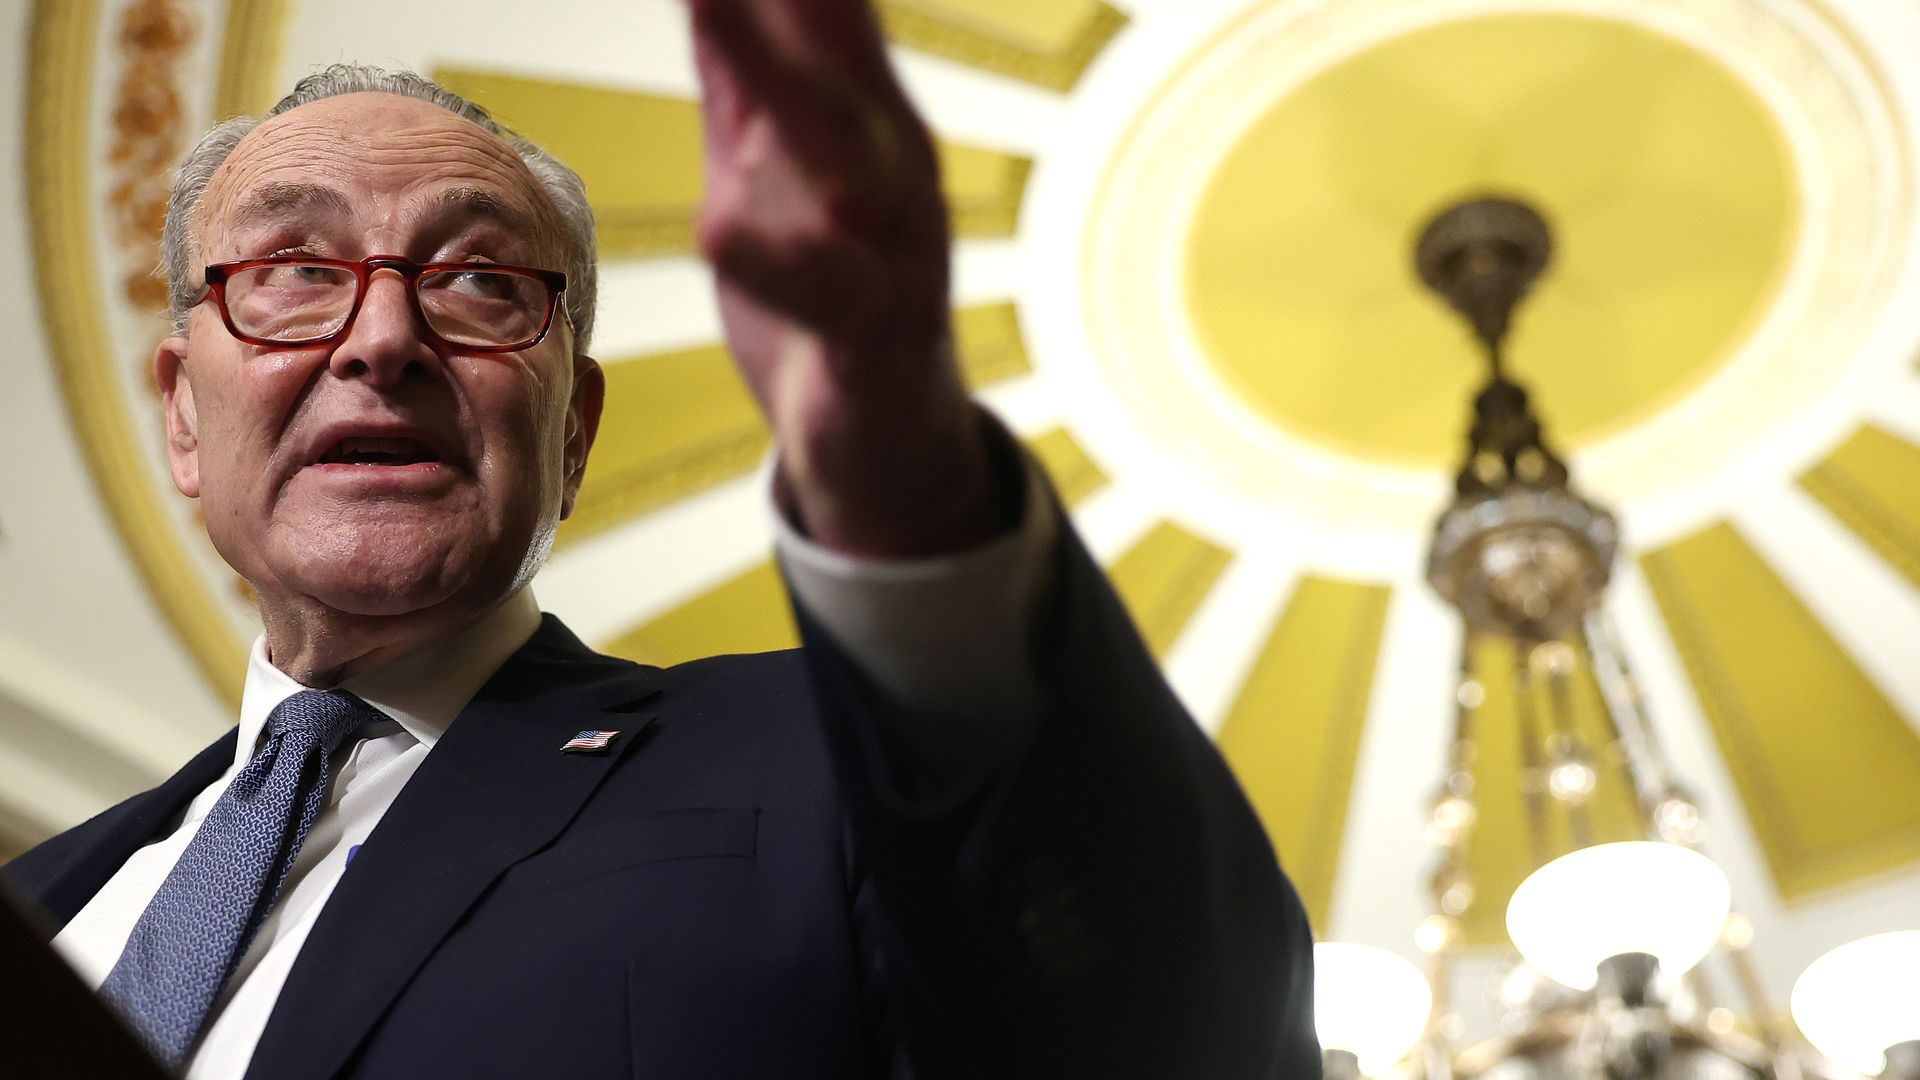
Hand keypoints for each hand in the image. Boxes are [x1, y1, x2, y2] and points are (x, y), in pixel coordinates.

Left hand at [689, 0, 1007, 557]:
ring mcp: (895, 252)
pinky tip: (723, 227)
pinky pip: (834, 294)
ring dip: (793, 86)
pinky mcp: (874, 336)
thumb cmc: (824, 287)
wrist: (879, 433)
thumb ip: (742, 70)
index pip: (823, 8)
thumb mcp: (767, 163)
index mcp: (861, 115)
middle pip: (841, 57)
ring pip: (852, 161)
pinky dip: (782, 261)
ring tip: (719, 12)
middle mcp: (891, 168)